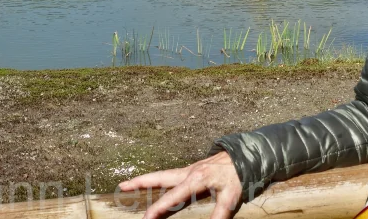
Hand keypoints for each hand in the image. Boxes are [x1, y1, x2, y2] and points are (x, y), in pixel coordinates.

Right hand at [118, 151, 242, 218]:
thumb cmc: (238, 176)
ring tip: (130, 182)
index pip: (172, 197)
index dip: (158, 209)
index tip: (145, 218)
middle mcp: (188, 172)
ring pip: (163, 174)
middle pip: (159, 178)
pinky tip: (155, 181)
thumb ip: (219, 215)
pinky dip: (158, 177)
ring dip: (146, 178)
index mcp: (195, 179)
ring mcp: (189, 169)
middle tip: (122, 185)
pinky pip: (170, 174)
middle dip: (140, 182)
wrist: (245, 155)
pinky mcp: (192, 168)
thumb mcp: (231, 197)